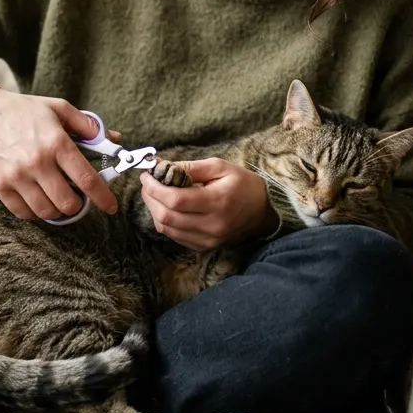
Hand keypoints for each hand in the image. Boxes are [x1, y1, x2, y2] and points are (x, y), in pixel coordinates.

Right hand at [0, 84, 120, 220]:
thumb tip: (114, 139)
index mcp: (56, 142)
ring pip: (47, 211)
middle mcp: (37, 161)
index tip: (110, 207)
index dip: (103, 198)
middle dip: (79, 205)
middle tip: (78, 198)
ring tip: (58, 198)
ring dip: (58, 210)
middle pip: (68, 202)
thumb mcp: (58, 108)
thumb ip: (87, 125)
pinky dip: (35, 212)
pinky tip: (38, 199)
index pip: (87, 179)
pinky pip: (24, 213)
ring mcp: (17, 176)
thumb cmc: (21, 110)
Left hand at [140, 158, 276, 250]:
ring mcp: (207, 239)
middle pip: (167, 216)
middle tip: (148, 183)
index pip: (175, 199)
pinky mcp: (204, 246)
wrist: (264, 212)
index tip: (147, 175)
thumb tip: (161, 166)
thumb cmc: (243, 185)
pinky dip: (165, 222)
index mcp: (217, 202)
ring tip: (155, 194)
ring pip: (167, 229)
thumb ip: (190, 167)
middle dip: (150, 198)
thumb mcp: (220, 167)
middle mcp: (211, 225)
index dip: (155, 187)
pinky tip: (167, 208)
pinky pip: (175, 236)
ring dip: (154, 210)